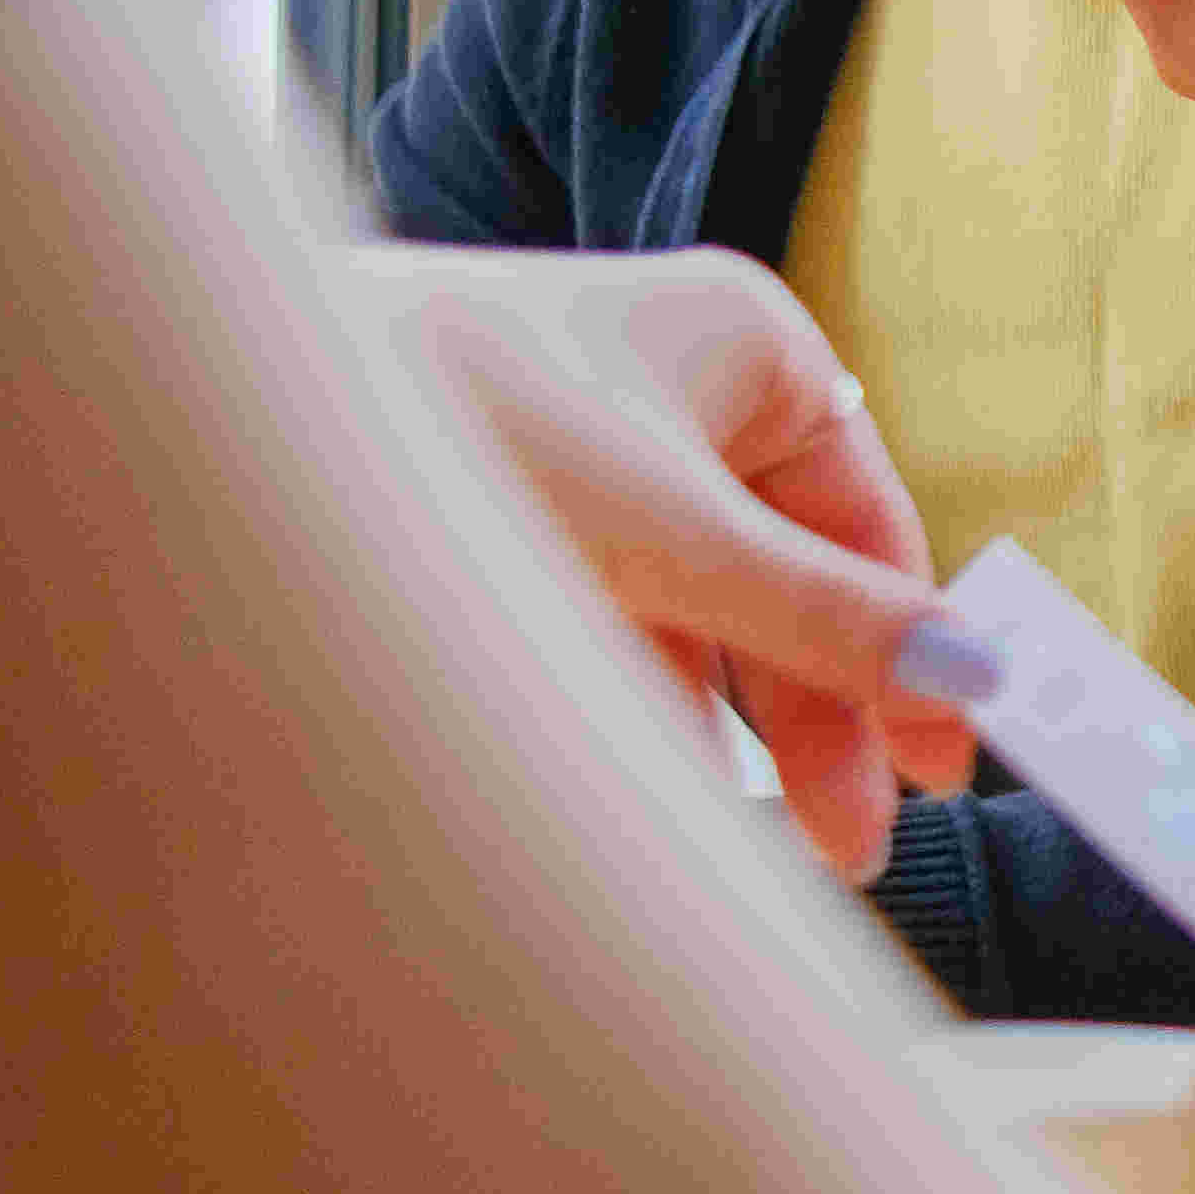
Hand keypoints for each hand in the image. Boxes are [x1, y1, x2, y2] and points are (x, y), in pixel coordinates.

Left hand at [368, 242, 981, 877]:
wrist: (215, 413)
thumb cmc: (459, 421)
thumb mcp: (674, 544)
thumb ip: (829, 625)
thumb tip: (980, 676)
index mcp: (749, 348)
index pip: (869, 524)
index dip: (913, 647)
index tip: (943, 769)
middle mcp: (676, 392)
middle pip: (787, 580)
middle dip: (814, 714)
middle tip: (850, 845)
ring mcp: (587, 455)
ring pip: (694, 615)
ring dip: (721, 725)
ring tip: (739, 840)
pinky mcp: (504, 516)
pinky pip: (605, 623)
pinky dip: (631, 702)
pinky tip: (643, 785)